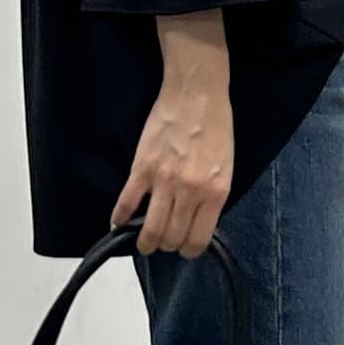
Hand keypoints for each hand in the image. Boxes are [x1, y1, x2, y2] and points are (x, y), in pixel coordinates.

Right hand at [109, 10, 232, 258]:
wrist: (196, 94)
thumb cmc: (216, 126)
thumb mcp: (226, 166)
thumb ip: (212, 196)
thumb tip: (197, 219)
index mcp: (215, 193)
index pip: (198, 239)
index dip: (189, 250)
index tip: (184, 248)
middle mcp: (189, 193)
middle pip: (173, 237)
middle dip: (168, 246)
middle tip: (164, 242)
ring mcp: (164, 181)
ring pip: (150, 228)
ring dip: (145, 242)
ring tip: (143, 243)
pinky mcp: (142, 168)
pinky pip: (127, 202)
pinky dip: (119, 218)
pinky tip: (117, 224)